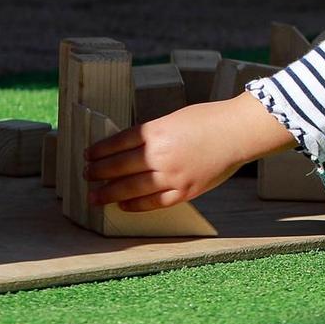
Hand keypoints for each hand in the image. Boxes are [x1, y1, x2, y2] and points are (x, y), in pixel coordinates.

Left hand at [85, 96, 276, 211]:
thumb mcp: (175, 118)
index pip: (118, 143)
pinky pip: (153, 203)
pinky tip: (122, 205)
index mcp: (157, 131)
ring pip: (131, 188)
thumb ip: (153, 134)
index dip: (100, 150)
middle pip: (120, 166)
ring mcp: (172, 175)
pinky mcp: (185, 191)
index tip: (87, 155)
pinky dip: (135, 205)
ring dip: (108, 193)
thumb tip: (128, 150)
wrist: (239, 132)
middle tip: (85, 176)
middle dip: (98, 172)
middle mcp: (161, 154)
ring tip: (94, 196)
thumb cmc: (209, 119)